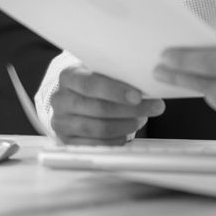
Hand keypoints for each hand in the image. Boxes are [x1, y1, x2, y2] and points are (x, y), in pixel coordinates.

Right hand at [49, 64, 165, 144]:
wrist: (74, 96)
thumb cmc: (95, 81)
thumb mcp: (102, 71)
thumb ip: (118, 75)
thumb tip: (148, 84)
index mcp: (69, 76)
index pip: (91, 84)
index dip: (116, 91)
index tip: (138, 96)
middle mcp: (61, 99)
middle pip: (99, 108)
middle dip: (131, 109)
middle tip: (154, 107)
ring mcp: (61, 121)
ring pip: (99, 128)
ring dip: (127, 124)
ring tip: (142, 119)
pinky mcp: (67, 140)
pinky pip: (96, 144)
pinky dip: (116, 139)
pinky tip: (128, 132)